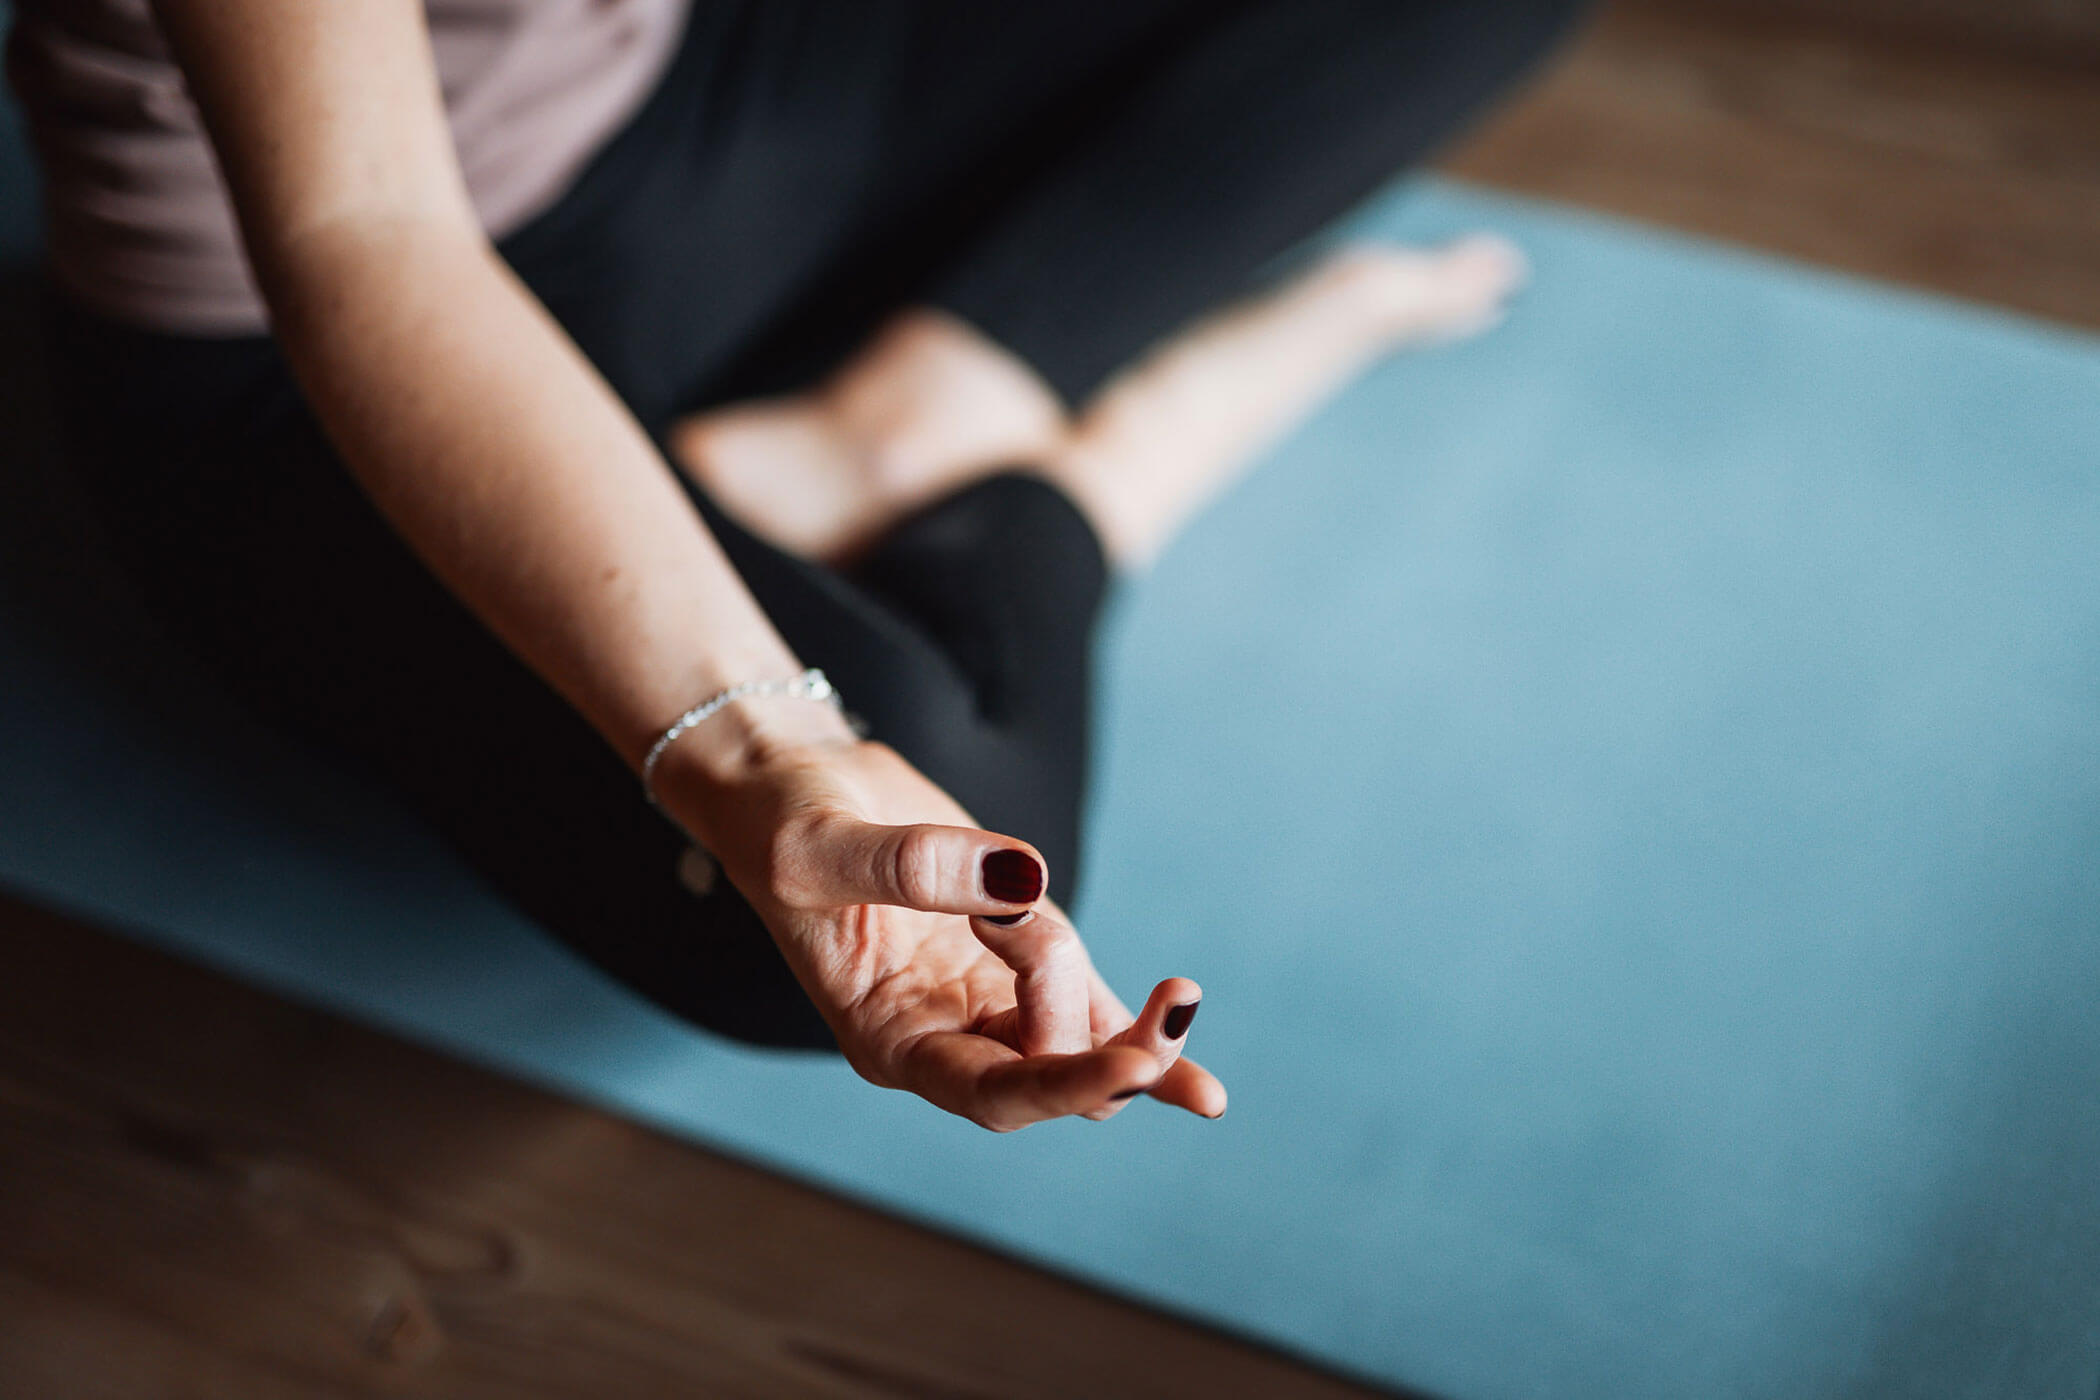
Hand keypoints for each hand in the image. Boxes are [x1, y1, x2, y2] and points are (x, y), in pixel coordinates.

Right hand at [656, 722, 1226, 1130]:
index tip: (1136, 1065)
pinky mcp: (1025, 959)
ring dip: (1131, 1022)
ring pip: (1086, 1047)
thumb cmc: (782, 824)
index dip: (1065, 1085)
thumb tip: (1022, 879)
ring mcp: (991, 999)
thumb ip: (912, 865)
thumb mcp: (820, 844)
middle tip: (1023, 912)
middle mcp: (945, 1036)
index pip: (991, 1093)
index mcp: (889, 1037)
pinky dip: (1148, 1041)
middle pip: (1053, 1070)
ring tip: (1136, 967)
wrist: (794, 786)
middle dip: (1082, 1017)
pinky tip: (1204, 1092)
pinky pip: (1099, 1018)